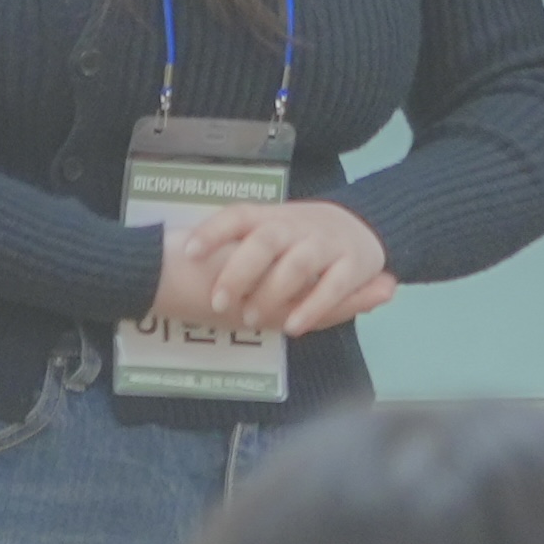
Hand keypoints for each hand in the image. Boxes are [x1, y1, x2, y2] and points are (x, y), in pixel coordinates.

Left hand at [154, 202, 396, 335]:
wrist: (363, 224)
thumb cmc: (298, 237)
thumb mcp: (268, 233)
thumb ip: (234, 243)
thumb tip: (180, 252)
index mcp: (271, 217)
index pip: (238, 216)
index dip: (214, 231)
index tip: (189, 252)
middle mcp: (297, 226)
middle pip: (266, 241)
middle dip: (241, 271)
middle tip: (219, 302)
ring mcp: (326, 243)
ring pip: (298, 263)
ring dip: (273, 290)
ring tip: (250, 318)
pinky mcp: (354, 264)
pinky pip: (334, 286)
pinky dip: (313, 306)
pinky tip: (292, 327)